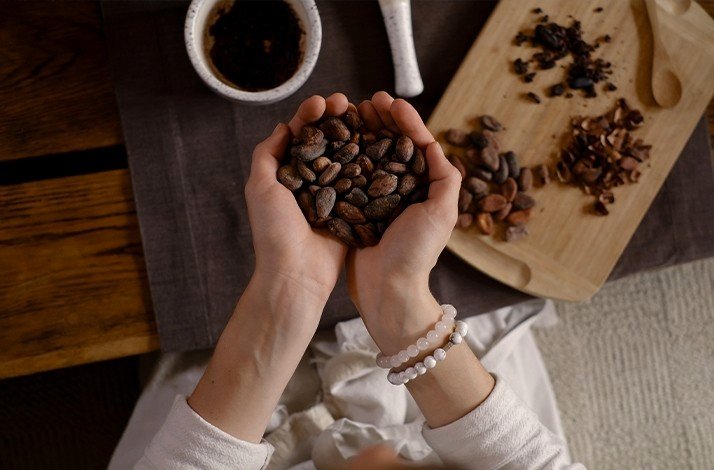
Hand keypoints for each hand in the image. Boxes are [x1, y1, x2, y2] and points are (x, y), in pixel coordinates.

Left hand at [245, 93, 349, 307]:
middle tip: (347, 101)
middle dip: (336, 118)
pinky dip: (370, 160)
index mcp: (288, 174)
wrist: (296, 273)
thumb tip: (282, 126)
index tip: (323, 101)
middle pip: (326, 140)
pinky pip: (362, 180)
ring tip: (364, 114)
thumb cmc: (273, 232)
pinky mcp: (352, 208)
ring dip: (354, 133)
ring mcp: (333, 194)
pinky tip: (379, 142)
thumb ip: (267, 154)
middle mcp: (311, 181)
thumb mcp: (259, 187)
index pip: (300, 135)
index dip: (311, 115)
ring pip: (346, 155)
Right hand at [346, 92, 461, 352]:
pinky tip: (334, 140)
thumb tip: (434, 145)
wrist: (387, 289)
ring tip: (349, 113)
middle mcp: (401, 189)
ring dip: (361, 131)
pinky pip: (349, 175)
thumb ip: (445, 178)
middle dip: (380, 120)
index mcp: (424, 186)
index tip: (390, 102)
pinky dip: (343, 155)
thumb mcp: (442, 212)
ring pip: (369, 155)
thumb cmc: (417, 253)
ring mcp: (376, 198)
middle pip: (391, 144)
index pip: (416, 144)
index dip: (405, 120)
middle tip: (366, 101)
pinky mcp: (355, 208)